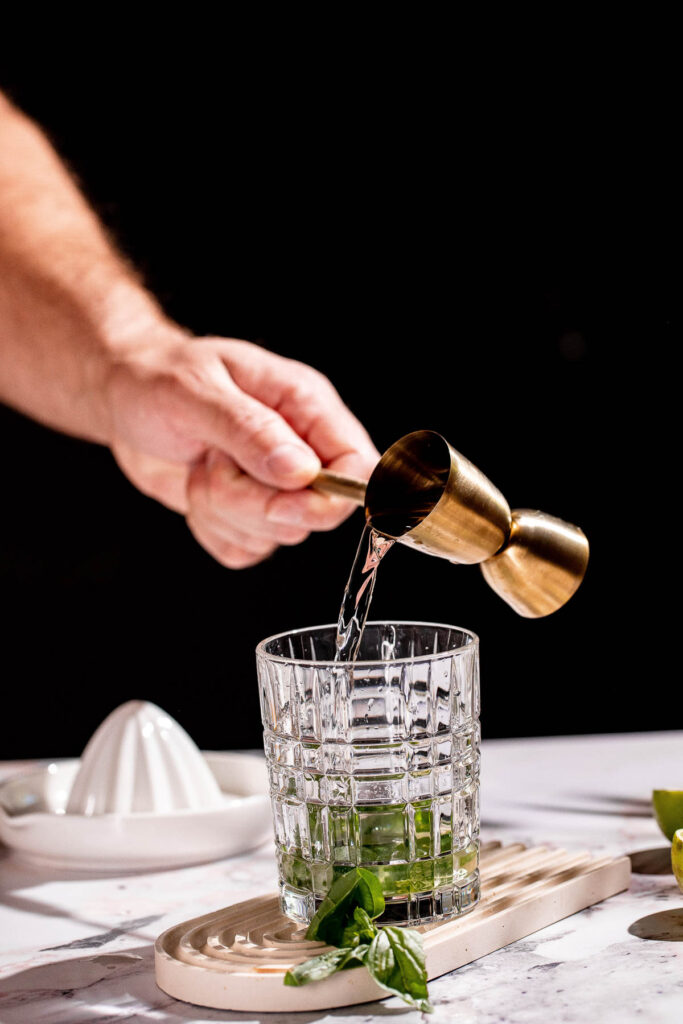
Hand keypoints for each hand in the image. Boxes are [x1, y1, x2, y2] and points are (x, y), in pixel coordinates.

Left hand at [106, 333, 378, 566]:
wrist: (121, 395)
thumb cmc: (158, 378)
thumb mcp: (196, 392)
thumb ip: (250, 430)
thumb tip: (300, 471)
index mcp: (306, 405)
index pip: (358, 465)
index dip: (329, 497)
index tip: (279, 503)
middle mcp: (301, 448)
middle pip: (316, 512)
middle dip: (254, 502)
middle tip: (214, 462)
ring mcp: (276, 485)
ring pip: (278, 536)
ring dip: (225, 510)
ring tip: (202, 464)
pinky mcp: (248, 514)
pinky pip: (245, 551)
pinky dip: (212, 529)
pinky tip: (198, 487)